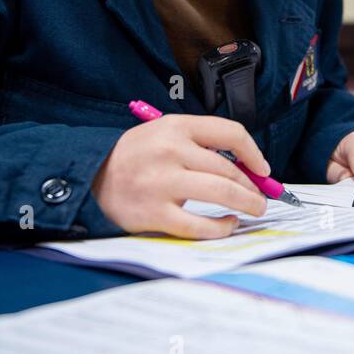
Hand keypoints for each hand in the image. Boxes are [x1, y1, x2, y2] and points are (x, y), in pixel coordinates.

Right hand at [90, 115, 269, 238]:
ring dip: (246, 203)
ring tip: (254, 209)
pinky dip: (221, 226)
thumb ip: (199, 146)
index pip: (229, 132)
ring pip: (221, 193)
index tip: (263, 169)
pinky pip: (199, 224)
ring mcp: (162, 183)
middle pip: (228, 168)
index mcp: (175, 127)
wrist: (90, 177)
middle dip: (252, 186)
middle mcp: (170, 151)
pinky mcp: (154, 213)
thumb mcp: (163, 135)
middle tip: (261, 198)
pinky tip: (227, 224)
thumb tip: (247, 169)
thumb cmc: (136, 157)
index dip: (253, 152)